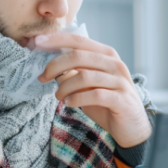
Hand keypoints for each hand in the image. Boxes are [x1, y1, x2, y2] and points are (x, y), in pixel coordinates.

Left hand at [35, 33, 150, 147]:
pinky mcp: (122, 99)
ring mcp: (120, 81)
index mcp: (106, 55)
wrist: (131, 127)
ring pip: (84, 76)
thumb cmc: (106, 103)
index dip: (56, 40)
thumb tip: (48, 66)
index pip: (79, 41)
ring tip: (58, 96)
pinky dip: (77, 99)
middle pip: (78, 56)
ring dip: (65, 87)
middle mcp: (115, 64)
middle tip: (42, 77)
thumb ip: (73, 73)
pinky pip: (95, 95)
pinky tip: (70, 103)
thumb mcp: (87, 85)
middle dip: (55, 65)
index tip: (36, 43)